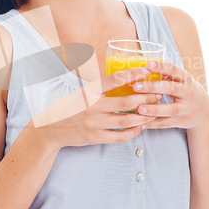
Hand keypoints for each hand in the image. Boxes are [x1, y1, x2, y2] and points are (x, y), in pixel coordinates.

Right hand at [32, 67, 158, 147]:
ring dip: (143, 116)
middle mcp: (92, 106)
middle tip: (158, 94)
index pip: (114, 79)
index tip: (146, 70)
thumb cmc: (68, 108)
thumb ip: (98, 89)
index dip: (132, 74)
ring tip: (154, 112)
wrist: (49, 130)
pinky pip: (119, 135)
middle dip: (145, 97)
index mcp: (89, 91)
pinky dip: (132, 132)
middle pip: (125, 101)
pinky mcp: (95, 138)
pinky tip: (140, 127)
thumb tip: (120, 79)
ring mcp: (94, 124)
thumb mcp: (80, 93)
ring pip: (126, 119)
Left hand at [132, 61, 208, 129]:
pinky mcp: (183, 121)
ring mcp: (186, 109)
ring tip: (139, 108)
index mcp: (186, 80)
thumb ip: (166, 75)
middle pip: (171, 89)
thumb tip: (144, 68)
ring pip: (170, 109)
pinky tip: (141, 124)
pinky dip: (154, 124)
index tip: (148, 64)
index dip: (161, 67)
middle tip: (136, 86)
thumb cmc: (185, 91)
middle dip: (153, 87)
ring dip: (154, 109)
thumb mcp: (181, 81)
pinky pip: (167, 123)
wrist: (204, 111)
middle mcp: (188, 93)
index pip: (174, 70)